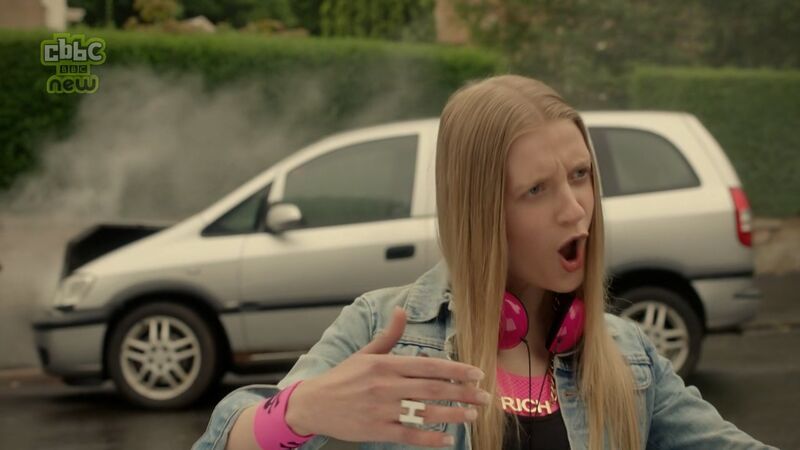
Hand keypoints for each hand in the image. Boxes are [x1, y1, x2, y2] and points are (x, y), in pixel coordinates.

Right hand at [286, 306, 490, 447]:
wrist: (313, 405)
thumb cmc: (342, 378)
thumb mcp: (365, 353)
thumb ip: (388, 335)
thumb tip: (402, 310)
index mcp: (385, 364)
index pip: (428, 366)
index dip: (456, 370)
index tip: (477, 373)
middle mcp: (386, 386)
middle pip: (433, 389)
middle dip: (463, 393)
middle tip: (485, 396)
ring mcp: (382, 410)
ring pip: (425, 412)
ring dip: (453, 414)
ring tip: (472, 414)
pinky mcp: (377, 430)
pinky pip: (409, 435)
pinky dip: (430, 439)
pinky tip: (447, 440)